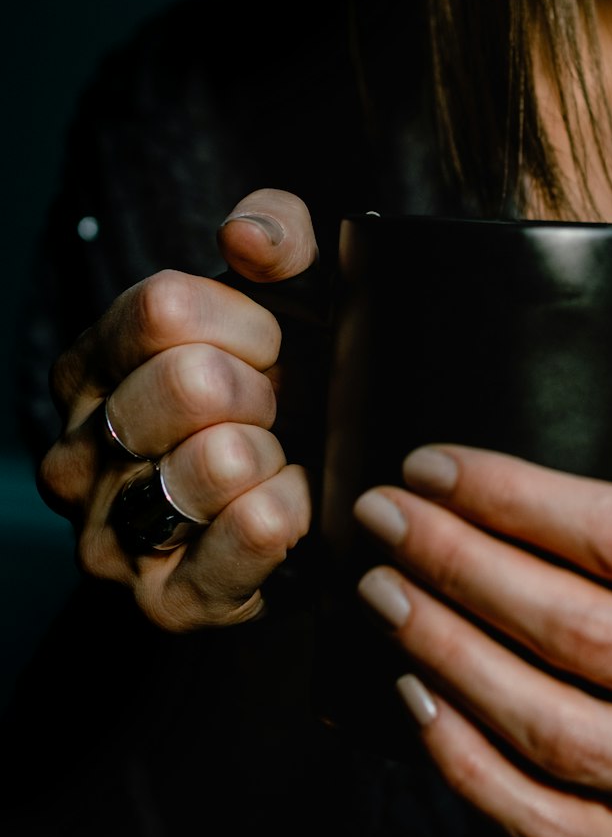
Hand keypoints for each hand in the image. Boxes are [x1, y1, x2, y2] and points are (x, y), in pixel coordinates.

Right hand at [39, 189, 317, 631]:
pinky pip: (251, 533)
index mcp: (91, 368)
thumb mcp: (290, 297)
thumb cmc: (288, 394)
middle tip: (275, 416)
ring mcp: (109, 535)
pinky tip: (293, 506)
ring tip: (276, 465)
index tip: (269, 349)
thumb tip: (247, 236)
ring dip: (277, 457)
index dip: (245, 323)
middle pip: (189, 382)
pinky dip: (295, 511)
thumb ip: (277, 237)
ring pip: (218, 461)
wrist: (309, 515)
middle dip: (264, 392)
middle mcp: (77, 452)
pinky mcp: (166, 601)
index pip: (164, 309)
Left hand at [352, 368, 611, 836]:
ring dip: (452, 662)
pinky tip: (411, 696)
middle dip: (464, 571)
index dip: (520, 500)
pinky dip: (469, 766)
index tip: (433, 466)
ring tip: (380, 597)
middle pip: (585, 636)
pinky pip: (553, 825)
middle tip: (384, 522)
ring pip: (562, 736)